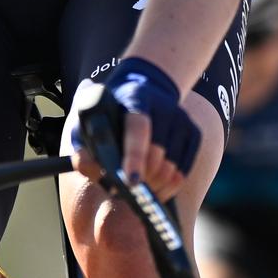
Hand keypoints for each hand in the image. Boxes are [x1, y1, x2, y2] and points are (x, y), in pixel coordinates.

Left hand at [68, 58, 199, 198]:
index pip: (138, 128)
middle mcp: (164, 107)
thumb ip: (83, 145)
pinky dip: (168, 187)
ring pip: (172, 169)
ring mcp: (182, 120)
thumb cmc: (110, 111)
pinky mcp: (193, 134)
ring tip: (138, 189)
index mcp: (135, 99)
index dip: (135, 156)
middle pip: (158, 155)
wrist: (146, 87)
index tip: (131, 182)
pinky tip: (153, 187)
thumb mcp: (88, 121)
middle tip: (126, 189)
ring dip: (154, 187)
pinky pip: (183, 172)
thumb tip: (90, 170)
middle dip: (142, 180)